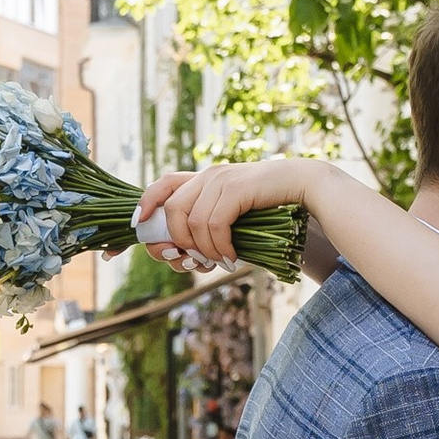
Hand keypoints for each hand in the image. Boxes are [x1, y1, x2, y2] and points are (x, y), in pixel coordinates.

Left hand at [136, 155, 315, 269]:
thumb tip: (180, 257)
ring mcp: (220, 179)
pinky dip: (219, 248)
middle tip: (193, 263)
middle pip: (172, 211)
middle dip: (176, 243)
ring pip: (192, 223)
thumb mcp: (233, 217)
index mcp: (203, 179)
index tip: (136, 227)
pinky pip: (214, 225)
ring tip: (220, 263)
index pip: (162, 185)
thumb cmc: (269, 208)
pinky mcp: (235, 188)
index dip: (144, 204)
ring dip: (204, 252)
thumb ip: (208, 229)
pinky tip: (231, 259)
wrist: (302, 187)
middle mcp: (207, 175)